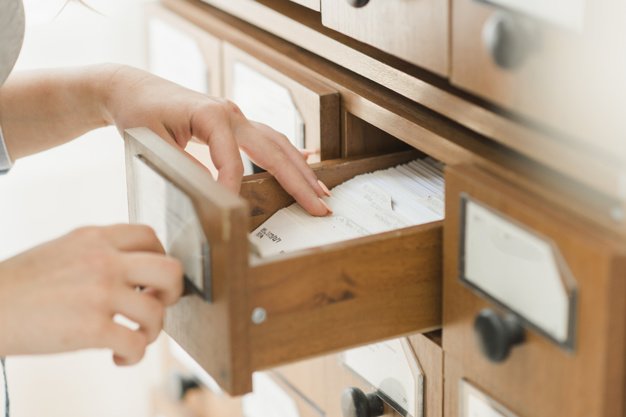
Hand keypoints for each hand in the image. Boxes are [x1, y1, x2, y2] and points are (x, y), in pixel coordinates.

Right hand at [0, 225, 182, 364]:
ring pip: (158, 312)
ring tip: (136, 336)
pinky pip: (137, 344)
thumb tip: (136, 269)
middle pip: (170, 269)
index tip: (153, 277)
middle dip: (173, 291)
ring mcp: (99, 293)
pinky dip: (134, 356)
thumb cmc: (22, 284)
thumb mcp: (64, 250)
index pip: (150, 236)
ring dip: (154, 330)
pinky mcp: (90, 328)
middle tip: (158, 304)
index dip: (160, 258)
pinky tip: (119, 356)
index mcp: (96, 238)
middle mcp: (103, 260)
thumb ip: (101, 252)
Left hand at [104, 65, 330, 215]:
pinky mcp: (234, 123)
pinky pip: (268, 139)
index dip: (234, 188)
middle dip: (299, 181)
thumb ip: (183, 166)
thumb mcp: (152, 142)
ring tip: (321, 192)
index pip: (232, 160)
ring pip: (278, 144)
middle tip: (321, 206)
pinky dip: (289, 154)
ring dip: (300, 169)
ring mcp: (236, 117)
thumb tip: (213, 192)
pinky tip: (307, 162)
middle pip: (274, 150)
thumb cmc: (139, 112)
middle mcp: (231, 113)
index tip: (232, 213)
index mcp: (211, 115)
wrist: (133, 88)